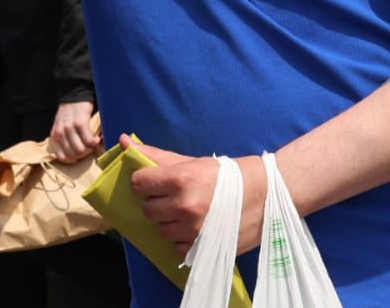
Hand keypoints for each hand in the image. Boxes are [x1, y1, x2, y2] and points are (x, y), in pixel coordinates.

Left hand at [48, 101, 98, 162]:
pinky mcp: (80, 123)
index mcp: (54, 136)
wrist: (74, 96)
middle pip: (73, 156)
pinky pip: (89, 141)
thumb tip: (73, 156)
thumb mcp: (60, 128)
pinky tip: (97, 138)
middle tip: (89, 148)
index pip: (62, 158)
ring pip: (81, 151)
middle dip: (84, 155)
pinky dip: (95, 142)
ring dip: (90, 149)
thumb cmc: (69, 114)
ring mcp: (69, 129)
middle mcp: (60, 134)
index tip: (81, 155)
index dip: (74, 159)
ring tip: (93, 143)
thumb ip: (63, 141)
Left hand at [122, 135, 264, 255]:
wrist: (267, 195)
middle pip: (148, 209)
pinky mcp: (202, 247)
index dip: (145, 182)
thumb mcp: (192, 161)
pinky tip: (196, 227)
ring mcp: (192, 229)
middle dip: (158, 202)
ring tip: (188, 212)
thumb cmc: (228, 175)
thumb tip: (123, 141)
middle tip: (175, 197)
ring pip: (160, 229)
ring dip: (169, 222)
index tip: (155, 182)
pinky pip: (176, 247)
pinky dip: (182, 239)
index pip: (139, 183)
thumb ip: (156, 155)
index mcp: (180, 178)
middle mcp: (184, 205)